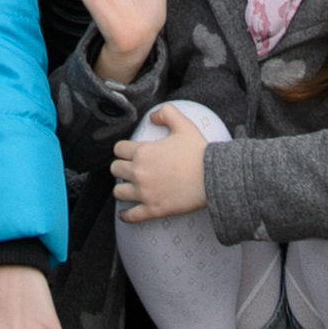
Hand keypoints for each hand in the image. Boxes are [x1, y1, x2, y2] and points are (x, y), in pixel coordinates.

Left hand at [111, 106, 210, 220]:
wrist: (212, 178)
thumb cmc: (198, 152)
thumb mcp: (183, 125)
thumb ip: (166, 113)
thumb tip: (152, 116)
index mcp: (143, 152)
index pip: (118, 149)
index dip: (123, 150)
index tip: (129, 153)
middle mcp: (139, 172)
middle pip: (115, 169)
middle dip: (121, 168)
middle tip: (130, 169)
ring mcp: (144, 193)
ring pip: (118, 192)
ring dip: (122, 189)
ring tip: (129, 188)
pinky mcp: (153, 209)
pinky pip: (131, 216)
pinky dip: (125, 215)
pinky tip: (124, 214)